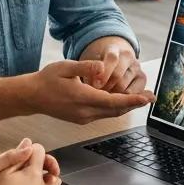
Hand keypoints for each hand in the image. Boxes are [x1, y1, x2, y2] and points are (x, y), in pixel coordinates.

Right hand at [30, 59, 154, 124]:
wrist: (31, 96)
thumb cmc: (47, 79)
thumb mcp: (66, 66)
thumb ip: (86, 66)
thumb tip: (103, 67)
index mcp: (82, 98)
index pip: (113, 101)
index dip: (132, 100)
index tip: (147, 98)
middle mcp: (85, 112)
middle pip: (116, 110)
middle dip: (135, 103)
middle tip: (151, 97)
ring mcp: (83, 117)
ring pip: (111, 113)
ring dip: (126, 106)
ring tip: (142, 98)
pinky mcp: (81, 118)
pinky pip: (103, 114)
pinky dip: (115, 107)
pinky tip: (122, 101)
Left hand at [78, 37, 147, 94]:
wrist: (114, 61)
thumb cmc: (98, 65)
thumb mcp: (91, 63)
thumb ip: (90, 71)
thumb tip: (94, 84)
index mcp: (114, 49)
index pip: (112, 58)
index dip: (104, 73)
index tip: (95, 84)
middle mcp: (128, 57)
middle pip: (118, 75)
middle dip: (105, 88)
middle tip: (96, 95)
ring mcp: (137, 67)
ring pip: (125, 87)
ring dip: (113, 96)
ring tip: (103, 97)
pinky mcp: (142, 79)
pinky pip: (133, 94)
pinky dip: (123, 99)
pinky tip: (115, 100)